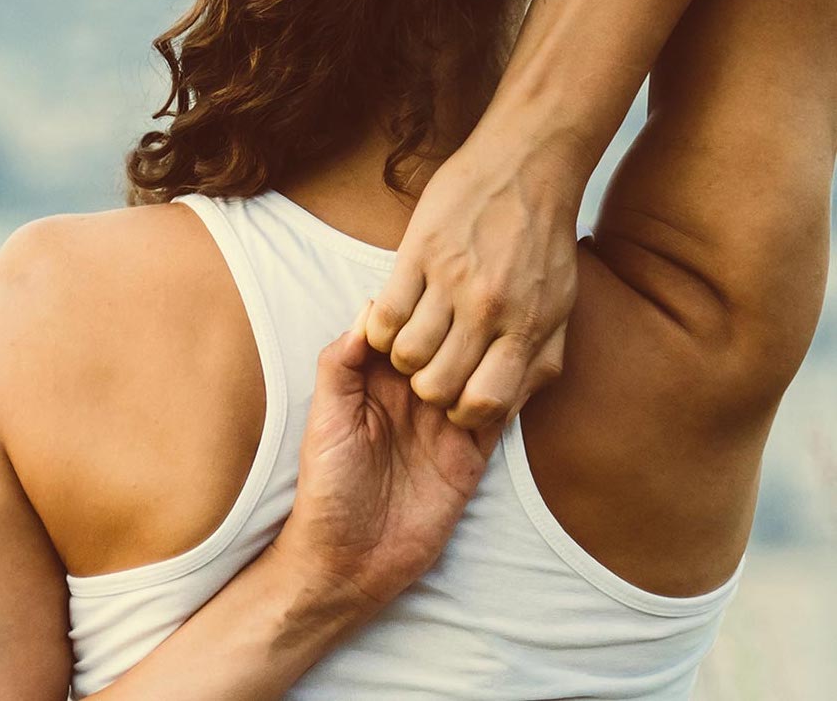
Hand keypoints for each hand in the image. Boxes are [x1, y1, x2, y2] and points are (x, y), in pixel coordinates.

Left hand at [272, 302, 503, 616]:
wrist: (349, 561)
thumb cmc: (326, 486)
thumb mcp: (326, 418)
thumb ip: (341, 362)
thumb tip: (369, 306)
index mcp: (377, 376)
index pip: (409, 326)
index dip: (425, 304)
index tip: (443, 281)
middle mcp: (414, 392)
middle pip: (449, 342)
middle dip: (464, 324)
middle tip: (479, 307)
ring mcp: (445, 420)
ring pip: (478, 370)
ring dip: (489, 355)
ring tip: (495, 341)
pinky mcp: (470, 452)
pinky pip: (496, 413)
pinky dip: (509, 393)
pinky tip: (516, 373)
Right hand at [364, 129, 582, 429]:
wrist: (526, 166)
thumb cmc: (543, 241)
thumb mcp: (559, 308)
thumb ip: (537, 361)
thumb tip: (507, 405)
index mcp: (525, 326)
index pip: (485, 403)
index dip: (465, 412)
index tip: (459, 398)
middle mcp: (488, 308)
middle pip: (437, 385)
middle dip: (428, 387)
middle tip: (430, 368)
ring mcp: (451, 280)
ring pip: (405, 354)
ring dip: (402, 356)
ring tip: (412, 339)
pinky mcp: (419, 252)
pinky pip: (384, 314)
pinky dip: (380, 328)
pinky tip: (393, 316)